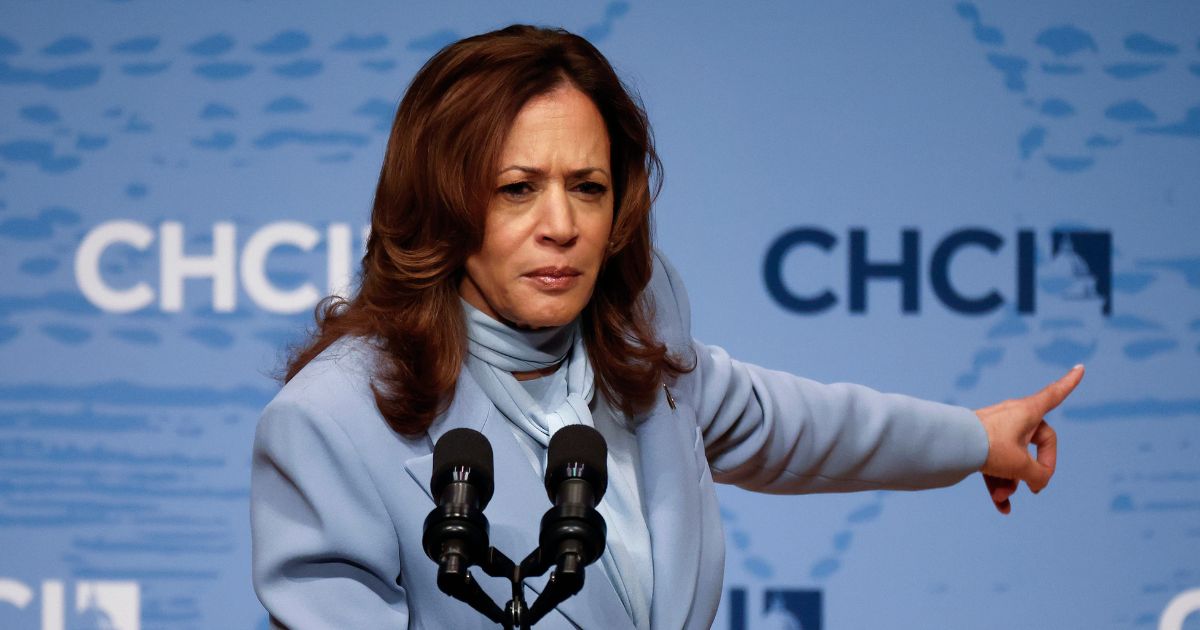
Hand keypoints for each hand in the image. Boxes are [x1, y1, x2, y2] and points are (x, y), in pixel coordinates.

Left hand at [974, 364, 1083, 514]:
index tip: (1080, 368)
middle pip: (1037, 444)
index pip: (1055, 395)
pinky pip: (996, 464)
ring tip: (1003, 498)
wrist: (949, 446)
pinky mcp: (981, 442)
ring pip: (1013, 458)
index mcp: (1028, 412)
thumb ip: (1038, 475)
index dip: (1069, 383)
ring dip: (1011, 482)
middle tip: (1033, 489)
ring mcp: (997, 430)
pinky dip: (998, 483)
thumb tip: (1037, 482)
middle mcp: (1014, 416)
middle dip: (1033, 470)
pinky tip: (1000, 506)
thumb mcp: (1020, 465)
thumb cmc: (987, 447)